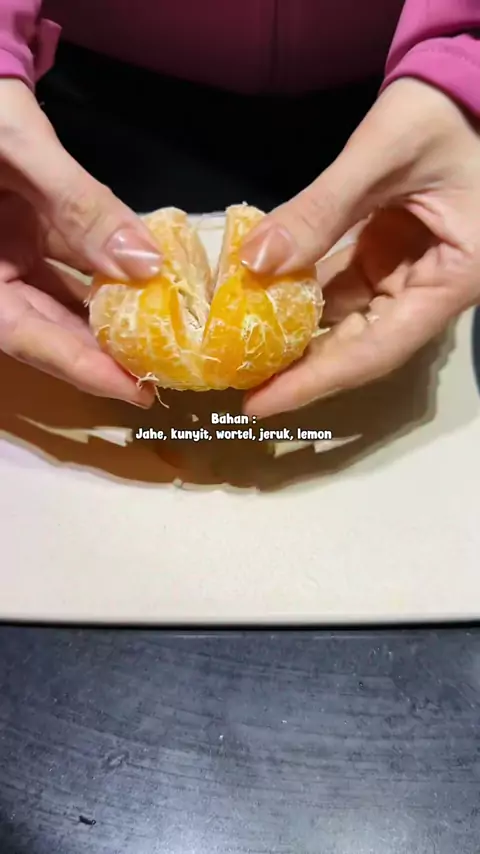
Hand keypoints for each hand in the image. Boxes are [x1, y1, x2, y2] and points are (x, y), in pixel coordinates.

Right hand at [0, 79, 162, 405]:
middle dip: (104, 354)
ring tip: (165, 339)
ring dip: (112, 317)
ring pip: (63, 300)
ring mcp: (6, 255)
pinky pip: (69, 266)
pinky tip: (145, 282)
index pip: (27, 337)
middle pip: (48, 330)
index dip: (81, 368)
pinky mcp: (25, 236)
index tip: (135, 392)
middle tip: (163, 375)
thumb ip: (77, 206)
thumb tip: (145, 265)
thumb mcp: (17, 148)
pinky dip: (105, 276)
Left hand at [240, 79, 479, 416]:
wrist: (468, 84)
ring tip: (241, 350)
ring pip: (348, 322)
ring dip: (297, 335)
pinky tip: (263, 301)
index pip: (375, 352)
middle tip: (238, 384)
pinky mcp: (390, 259)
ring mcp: (409, 277)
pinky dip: (304, 297)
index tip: (260, 404)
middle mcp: (431, 293)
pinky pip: (344, 290)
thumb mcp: (385, 154)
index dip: (316, 382)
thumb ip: (321, 210)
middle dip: (300, 368)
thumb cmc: (445, 112)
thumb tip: (254, 261)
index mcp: (451, 282)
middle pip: (360, 348)